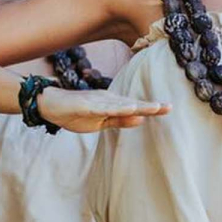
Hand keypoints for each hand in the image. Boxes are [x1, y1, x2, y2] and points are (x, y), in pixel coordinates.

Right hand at [39, 86, 168, 133]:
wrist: (51, 105)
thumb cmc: (75, 113)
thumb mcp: (100, 122)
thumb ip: (119, 120)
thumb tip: (140, 119)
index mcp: (112, 105)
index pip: (135, 108)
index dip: (151, 108)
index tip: (169, 108)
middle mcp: (108, 99)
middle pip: (132, 104)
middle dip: (151, 106)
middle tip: (170, 107)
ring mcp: (98, 101)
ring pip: (122, 105)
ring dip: (138, 105)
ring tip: (155, 108)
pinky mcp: (87, 104)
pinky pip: (104, 107)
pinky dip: (117, 108)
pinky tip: (129, 108)